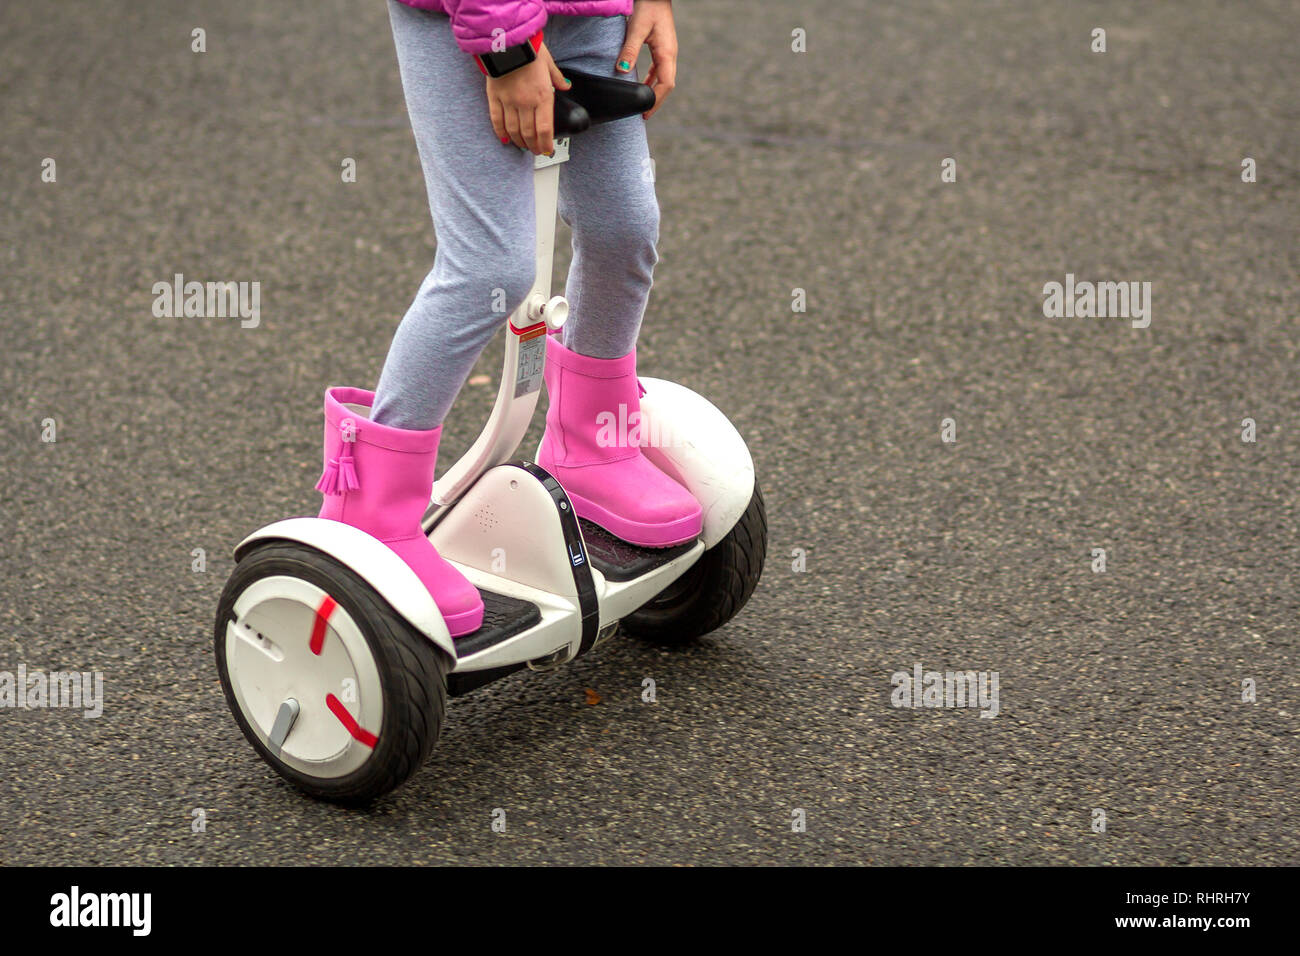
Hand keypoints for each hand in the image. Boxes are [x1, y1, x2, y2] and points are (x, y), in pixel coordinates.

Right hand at [487, 42, 569, 154]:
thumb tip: (566, 86)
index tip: (546, 150)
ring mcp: (509, 101)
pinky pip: (497, 120)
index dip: (545, 144)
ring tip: (522, 146)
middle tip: (535, 151)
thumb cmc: (529, 49)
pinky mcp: (494, 97)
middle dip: (533, 146)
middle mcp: (526, 102)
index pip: (545, 129)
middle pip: (529, 133)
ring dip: (519, 141)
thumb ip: (557, 78)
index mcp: (543, 96)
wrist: (507, 40)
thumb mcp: (548, 63)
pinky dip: (500, 132)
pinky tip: (504, 139)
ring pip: (513, 130)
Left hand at [616, 0, 676, 118]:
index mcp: (667, 53)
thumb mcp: (637, 28)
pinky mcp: (662, 46)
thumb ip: (630, 50)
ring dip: (654, 91)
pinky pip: (659, 68)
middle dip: (656, 100)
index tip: (646, 112)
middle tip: (644, 114)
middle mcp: (670, 54)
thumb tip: (623, 70)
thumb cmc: (648, 6)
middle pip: (667, 85)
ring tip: (643, 104)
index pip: (666, 84)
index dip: (656, 101)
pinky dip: (652, 79)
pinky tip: (643, 83)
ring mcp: (667, 51)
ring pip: (663, 77)